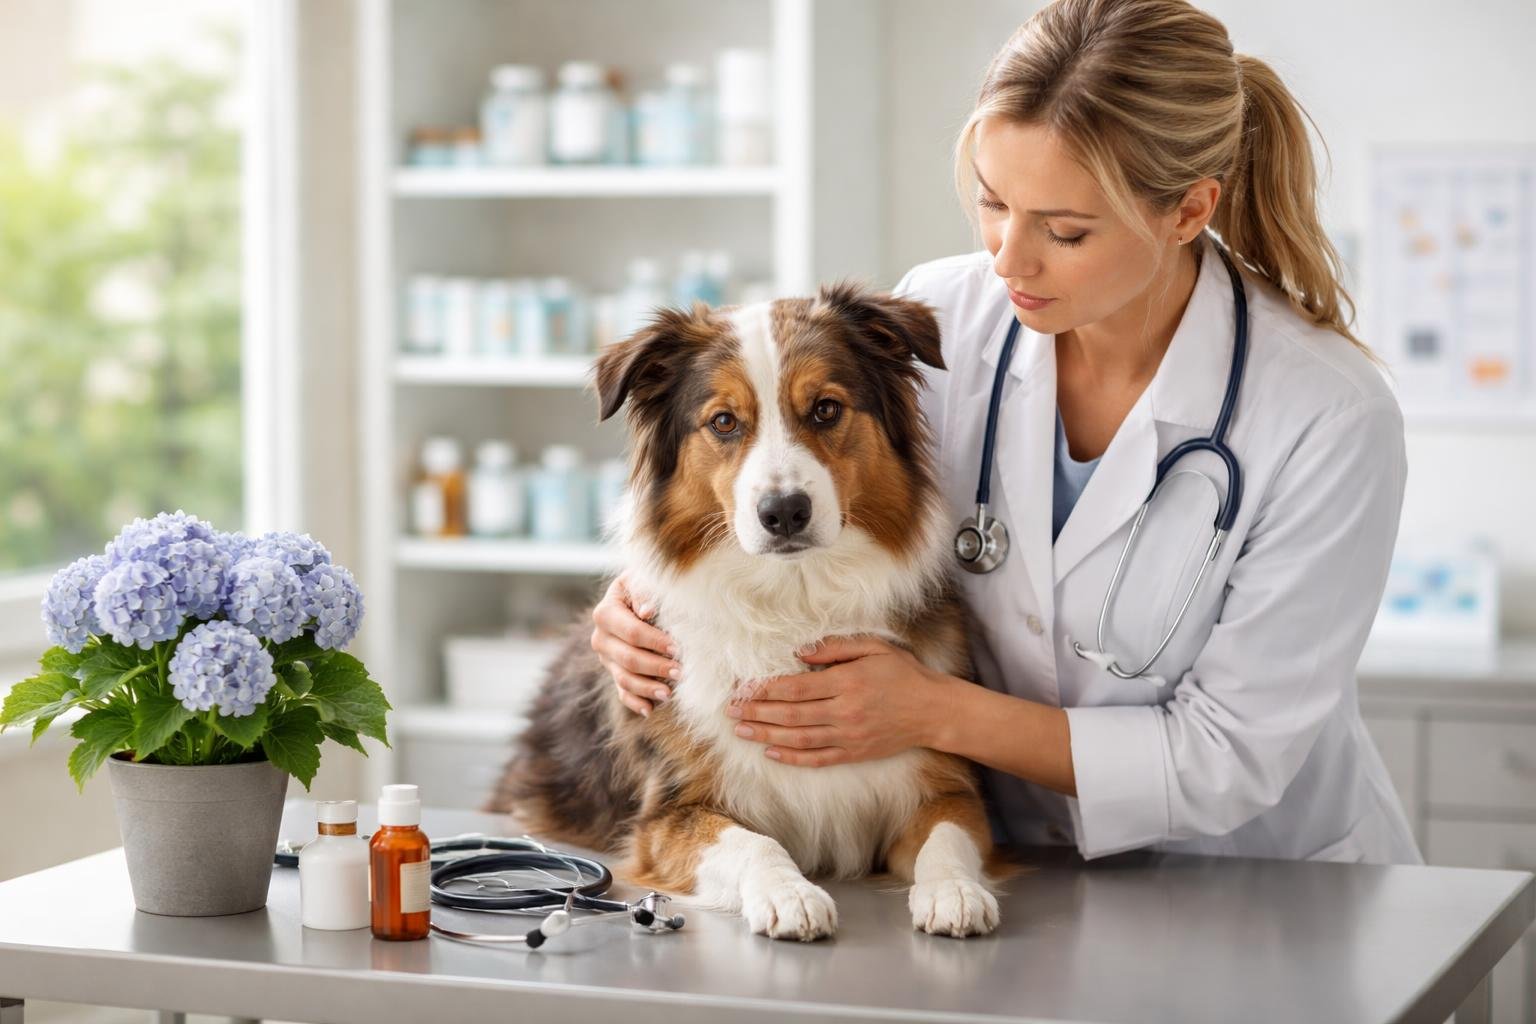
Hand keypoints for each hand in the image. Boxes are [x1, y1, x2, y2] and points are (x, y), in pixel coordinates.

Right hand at [590, 570, 680, 716]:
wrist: (639, 595)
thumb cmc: (647, 585)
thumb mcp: (644, 578)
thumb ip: (645, 591)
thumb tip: (646, 611)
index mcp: (605, 612)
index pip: (631, 632)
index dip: (654, 642)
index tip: (677, 648)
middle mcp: (601, 638)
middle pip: (628, 658)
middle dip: (655, 667)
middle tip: (681, 672)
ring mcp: (606, 658)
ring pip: (624, 679)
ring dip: (647, 688)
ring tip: (670, 694)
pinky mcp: (614, 672)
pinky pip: (622, 693)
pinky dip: (636, 702)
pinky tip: (651, 709)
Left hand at [726, 635, 953, 766]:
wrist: (933, 710)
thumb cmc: (903, 674)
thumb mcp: (874, 648)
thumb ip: (835, 648)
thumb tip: (799, 653)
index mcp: (846, 683)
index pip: (795, 688)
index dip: (765, 689)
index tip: (743, 687)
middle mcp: (844, 712)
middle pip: (790, 715)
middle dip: (756, 712)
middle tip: (730, 710)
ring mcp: (848, 736)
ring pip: (798, 739)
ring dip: (766, 735)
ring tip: (741, 730)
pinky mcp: (854, 753)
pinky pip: (816, 758)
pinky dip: (792, 757)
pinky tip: (771, 752)